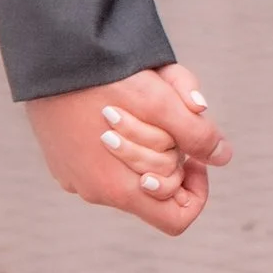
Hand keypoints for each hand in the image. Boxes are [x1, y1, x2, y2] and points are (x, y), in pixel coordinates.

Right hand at [26, 63, 231, 237]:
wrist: (48, 53)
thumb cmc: (104, 77)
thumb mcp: (160, 101)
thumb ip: (198, 134)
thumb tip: (223, 157)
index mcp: (120, 189)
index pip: (175, 218)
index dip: (196, 189)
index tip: (193, 154)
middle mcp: (94, 191)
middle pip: (154, 190)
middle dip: (170, 156)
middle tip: (166, 117)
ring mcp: (73, 176)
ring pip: (128, 172)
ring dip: (145, 145)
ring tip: (137, 106)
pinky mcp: (60, 158)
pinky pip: (101, 160)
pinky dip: (118, 140)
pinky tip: (110, 107)